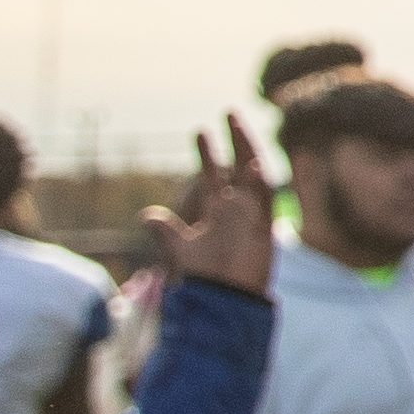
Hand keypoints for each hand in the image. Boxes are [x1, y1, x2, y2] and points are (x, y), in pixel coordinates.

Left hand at [145, 119, 279, 297]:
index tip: (200, 131)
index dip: (207, 153)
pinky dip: (260, 186)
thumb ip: (166, 231)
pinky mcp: (262, 229)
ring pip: (255, 176)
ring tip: (239, 127)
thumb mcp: (179, 249)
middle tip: (228, 113)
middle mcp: (235, 209)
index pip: (214, 174)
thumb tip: (147, 215)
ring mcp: (251, 216)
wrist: (223, 300)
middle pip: (238, 166)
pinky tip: (253, 168)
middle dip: (234, 140)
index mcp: (217, 211)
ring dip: (248, 152)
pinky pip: (265, 203)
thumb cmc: (203, 278)